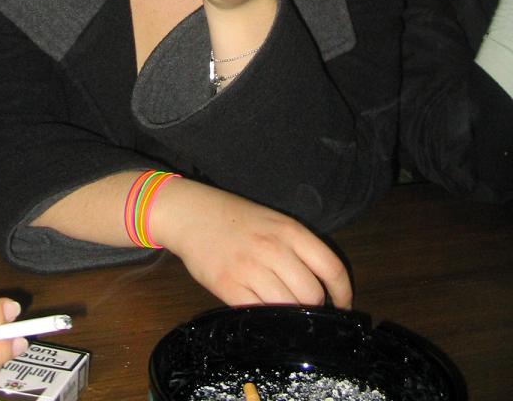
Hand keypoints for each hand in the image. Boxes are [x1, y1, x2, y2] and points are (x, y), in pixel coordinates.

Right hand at [152, 178, 351, 307]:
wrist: (191, 213)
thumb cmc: (235, 219)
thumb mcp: (273, 222)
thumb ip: (297, 249)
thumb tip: (321, 289)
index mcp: (290, 230)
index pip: (331, 268)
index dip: (343, 293)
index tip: (341, 306)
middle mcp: (274, 248)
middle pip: (312, 295)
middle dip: (313, 309)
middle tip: (306, 311)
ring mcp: (250, 268)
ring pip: (288, 308)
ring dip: (291, 318)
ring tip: (285, 315)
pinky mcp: (228, 286)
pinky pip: (258, 313)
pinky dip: (266, 321)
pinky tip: (265, 317)